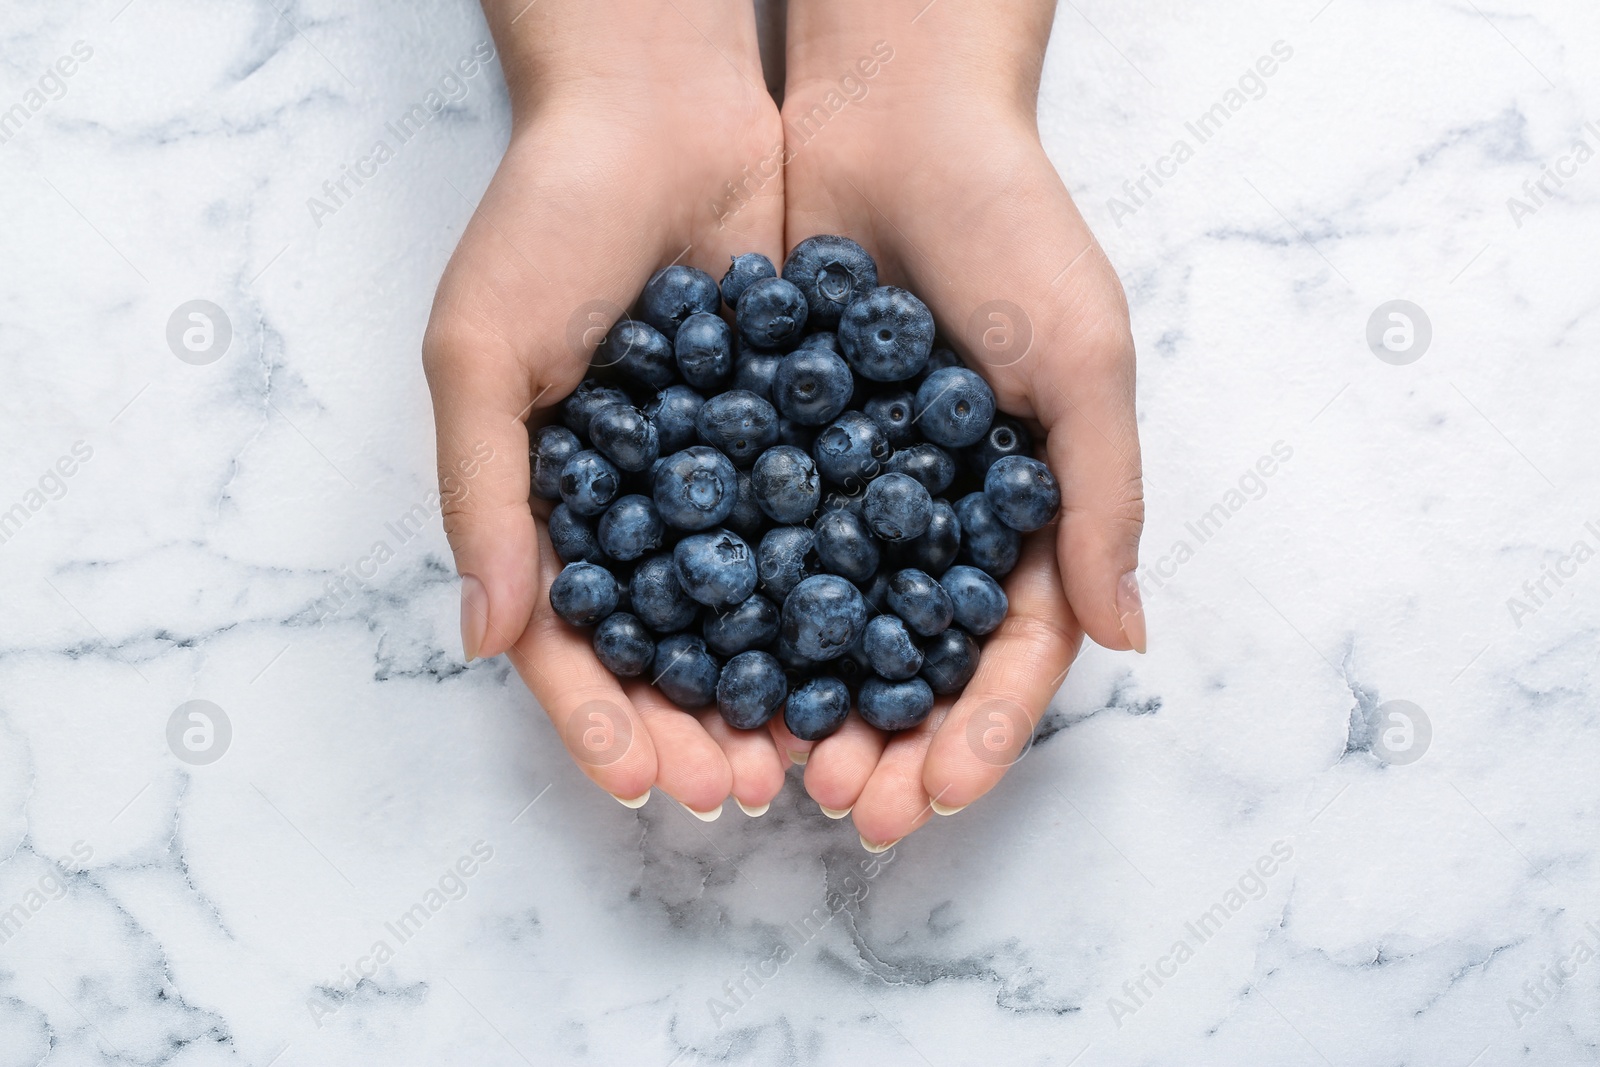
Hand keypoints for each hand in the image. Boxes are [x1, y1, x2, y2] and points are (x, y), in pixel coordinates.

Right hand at [424, 1, 792, 813]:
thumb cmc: (545, 219)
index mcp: (553, 508)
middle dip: (703, 728)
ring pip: (757, 614)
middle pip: (672, 651)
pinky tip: (881, 655)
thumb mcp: (482, 350)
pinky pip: (826, 534)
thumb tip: (485, 638)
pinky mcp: (804, 436)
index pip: (572, 643)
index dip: (602, 717)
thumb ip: (483, 491)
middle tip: (746, 790)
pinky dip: (846, 597)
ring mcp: (727, 478)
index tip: (645, 778)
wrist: (662, 104)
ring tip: (817, 754)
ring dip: (781, 690)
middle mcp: (645, 509)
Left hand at [774, 0, 1144, 847]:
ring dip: (804, 703)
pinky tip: (701, 669)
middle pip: (914, 662)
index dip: (981, 730)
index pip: (1012, 651)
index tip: (934, 793)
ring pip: (827, 628)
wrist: (892, 115)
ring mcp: (853, 490)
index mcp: (1025, 510)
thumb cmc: (1011, 227)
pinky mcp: (774, 450)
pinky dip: (734, 615)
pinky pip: (752, 549)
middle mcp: (936, 517)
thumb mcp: (1080, 358)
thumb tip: (1128, 637)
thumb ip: (1102, 494)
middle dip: (886, 743)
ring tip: (767, 766)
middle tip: (841, 805)